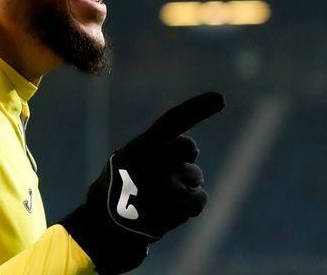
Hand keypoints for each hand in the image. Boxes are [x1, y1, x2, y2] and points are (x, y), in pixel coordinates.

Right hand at [59, 92, 223, 273]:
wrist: (106, 228)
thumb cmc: (114, 191)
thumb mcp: (124, 161)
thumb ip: (151, 149)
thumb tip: (182, 146)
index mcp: (140, 147)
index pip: (173, 122)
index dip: (196, 108)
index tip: (220, 98)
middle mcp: (157, 163)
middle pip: (187, 148)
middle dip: (184, 156)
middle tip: (169, 170)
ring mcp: (170, 185)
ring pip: (194, 176)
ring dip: (183, 185)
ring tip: (160, 199)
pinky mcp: (180, 207)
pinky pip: (199, 197)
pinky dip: (190, 204)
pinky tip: (171, 210)